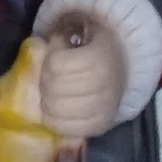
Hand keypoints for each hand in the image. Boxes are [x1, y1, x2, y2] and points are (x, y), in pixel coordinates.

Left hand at [30, 2, 123, 136]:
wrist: (123, 69)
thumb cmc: (95, 48)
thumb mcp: (81, 32)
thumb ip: (60, 37)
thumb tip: (38, 45)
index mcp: (99, 58)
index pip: (57, 65)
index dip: (49, 61)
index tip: (55, 59)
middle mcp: (104, 84)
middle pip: (55, 89)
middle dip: (45, 83)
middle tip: (50, 79)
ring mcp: (103, 107)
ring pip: (57, 111)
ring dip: (47, 102)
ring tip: (52, 95)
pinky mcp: (100, 125)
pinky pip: (67, 129)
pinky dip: (55, 121)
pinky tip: (57, 111)